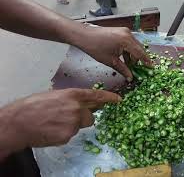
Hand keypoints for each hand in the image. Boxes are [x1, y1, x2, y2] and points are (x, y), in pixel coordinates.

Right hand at [0, 88, 120, 154]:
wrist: (18, 122)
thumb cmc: (32, 106)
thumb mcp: (54, 95)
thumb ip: (70, 99)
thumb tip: (80, 103)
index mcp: (72, 95)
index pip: (96, 96)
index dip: (108, 98)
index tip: (118, 100)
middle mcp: (76, 108)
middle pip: (90, 116)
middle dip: (83, 118)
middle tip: (67, 118)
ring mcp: (74, 122)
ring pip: (80, 126)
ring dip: (72, 125)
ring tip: (55, 123)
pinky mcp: (69, 135)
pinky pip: (71, 134)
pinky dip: (64, 133)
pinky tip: (52, 130)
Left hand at [76, 26, 151, 80]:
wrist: (84, 36)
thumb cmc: (96, 48)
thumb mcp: (111, 61)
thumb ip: (123, 69)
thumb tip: (131, 78)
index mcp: (127, 41)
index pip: (140, 53)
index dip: (146, 62)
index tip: (151, 68)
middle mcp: (128, 34)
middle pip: (139, 49)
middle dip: (140, 59)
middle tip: (140, 70)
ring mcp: (125, 31)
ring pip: (134, 46)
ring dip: (133, 55)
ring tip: (130, 66)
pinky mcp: (121, 31)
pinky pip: (129, 42)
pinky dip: (129, 50)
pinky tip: (125, 58)